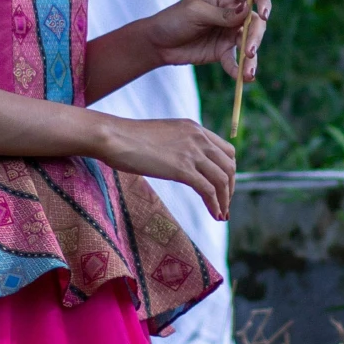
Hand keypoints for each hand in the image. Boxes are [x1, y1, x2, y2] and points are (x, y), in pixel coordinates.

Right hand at [93, 114, 238, 219]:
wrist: (113, 136)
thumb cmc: (128, 138)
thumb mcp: (162, 136)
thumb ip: (177, 145)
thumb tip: (179, 162)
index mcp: (194, 129)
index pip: (226, 151)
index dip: (229, 171)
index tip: (223, 188)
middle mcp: (198, 138)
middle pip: (229, 166)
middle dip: (230, 188)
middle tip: (224, 205)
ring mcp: (191, 153)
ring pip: (222, 180)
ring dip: (224, 200)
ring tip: (221, 214)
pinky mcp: (182, 169)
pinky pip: (208, 190)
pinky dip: (215, 205)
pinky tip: (214, 215)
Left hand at [142, 0, 270, 82]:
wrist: (157, 43)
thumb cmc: (173, 20)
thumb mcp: (195, 12)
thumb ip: (222, 14)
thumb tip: (248, 10)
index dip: (264, 1)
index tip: (264, 15)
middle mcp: (232, 15)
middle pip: (255, 23)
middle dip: (256, 37)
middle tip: (250, 51)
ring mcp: (229, 34)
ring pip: (249, 43)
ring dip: (251, 58)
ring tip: (248, 73)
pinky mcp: (223, 52)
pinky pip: (235, 61)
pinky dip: (238, 69)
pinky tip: (240, 78)